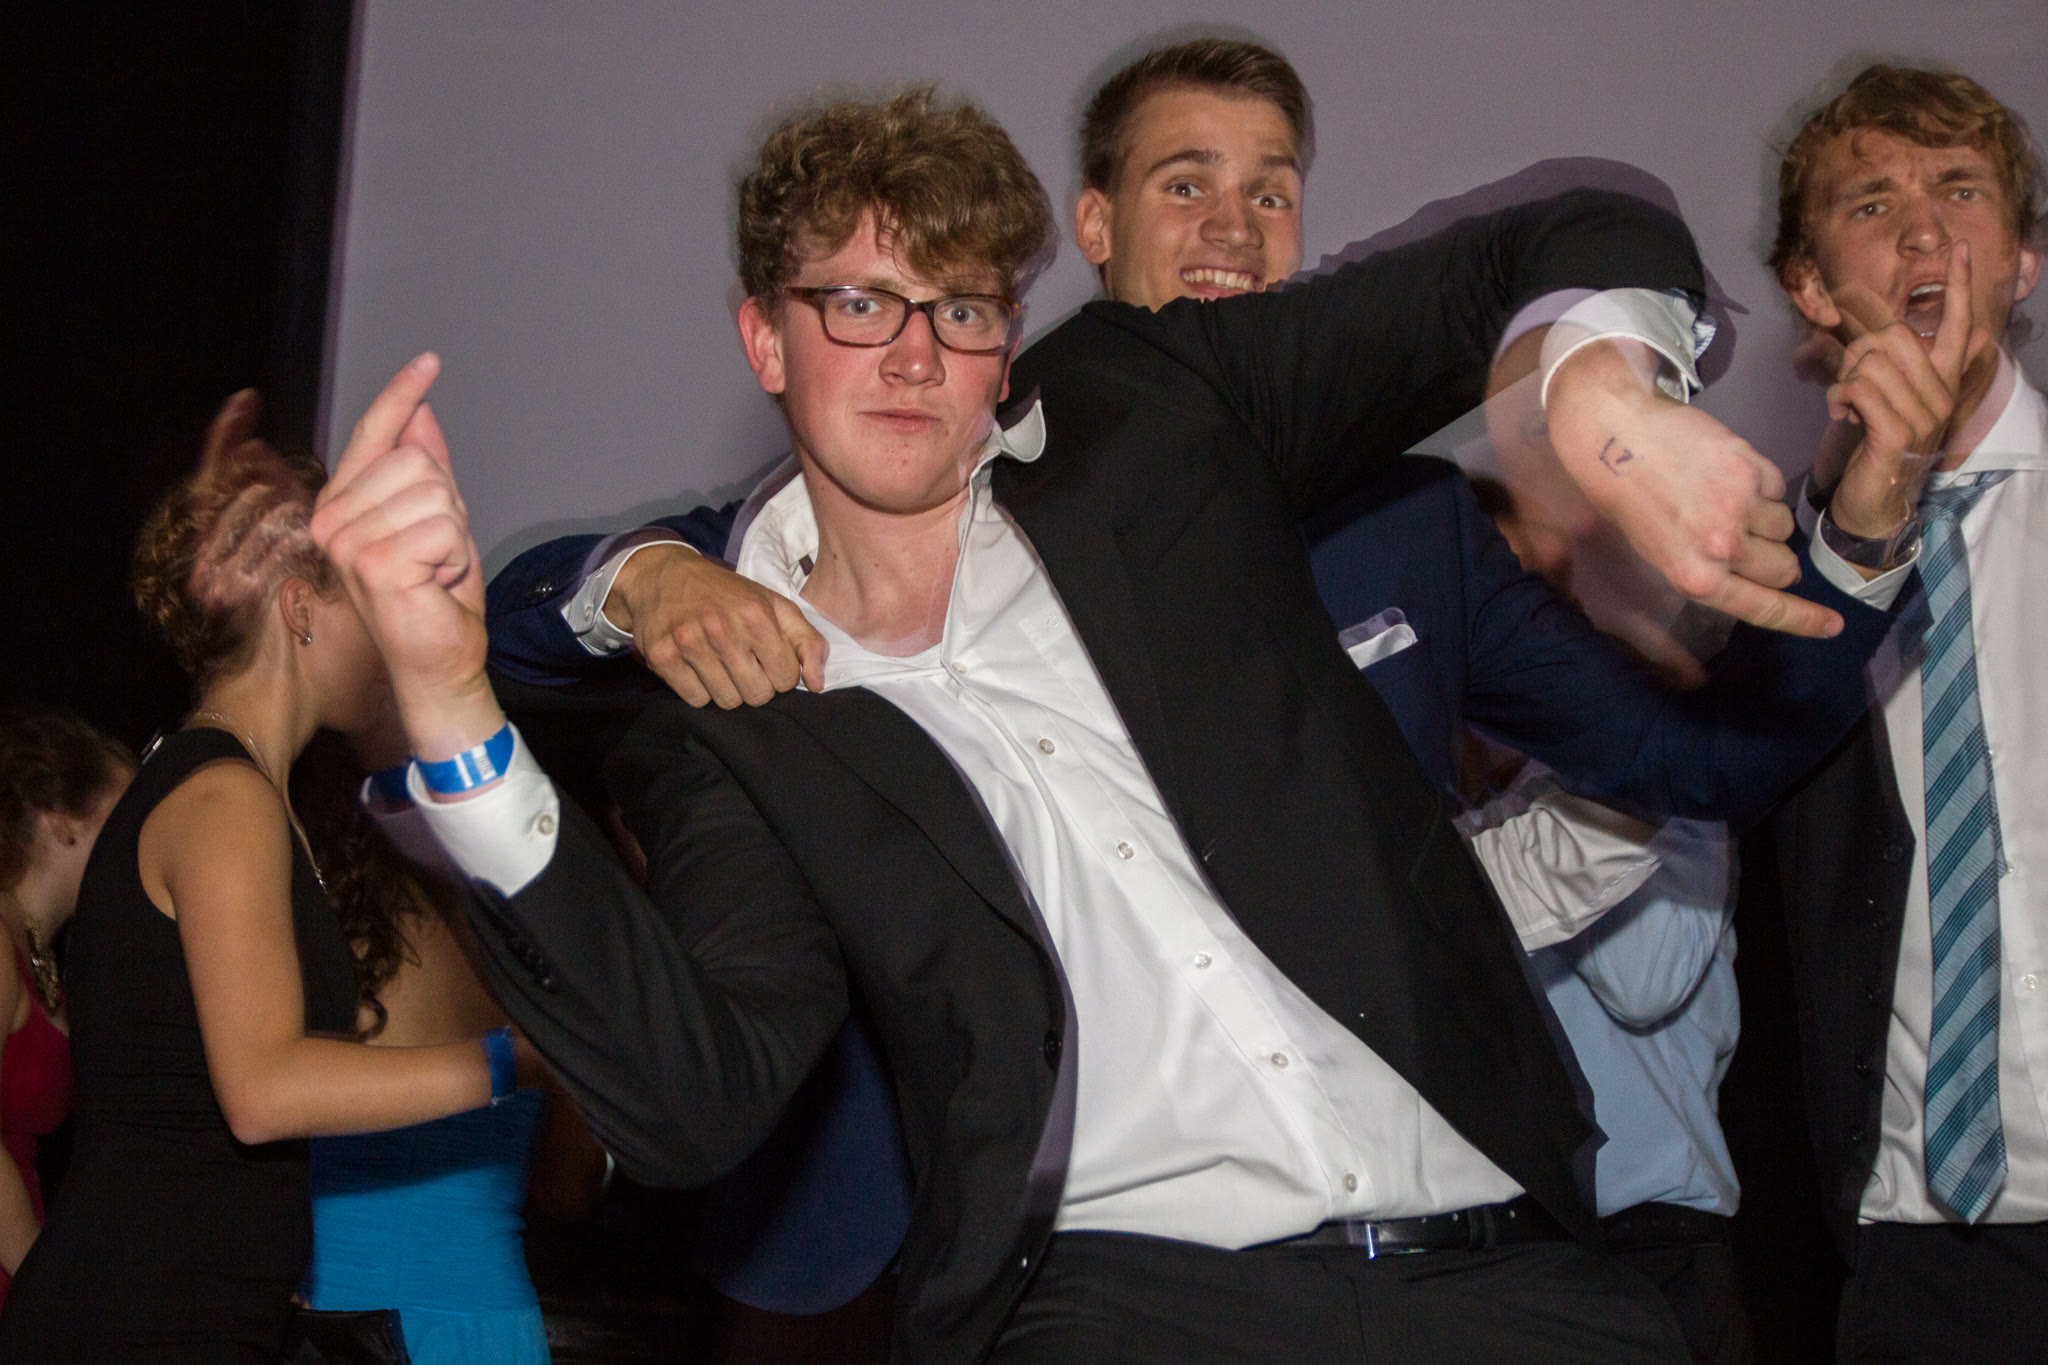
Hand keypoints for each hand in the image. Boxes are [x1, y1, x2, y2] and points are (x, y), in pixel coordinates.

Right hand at [310, 353, 503, 762]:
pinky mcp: (371, 561)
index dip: (401, 395)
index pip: (373, 434)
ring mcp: (345, 539)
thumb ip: (425, 468)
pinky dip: (454, 558)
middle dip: (447, 508)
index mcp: (343, 503)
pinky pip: (444, 528)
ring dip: (453, 536)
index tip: (429, 361)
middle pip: (418, 462)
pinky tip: (433, 583)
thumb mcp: (438, 520)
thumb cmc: (435, 597)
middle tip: (436, 554)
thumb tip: (421, 413)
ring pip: (435, 492)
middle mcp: (332, 517)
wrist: (439, 658)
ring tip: (434, 570)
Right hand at [605, 544, 826, 707]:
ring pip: (727, 701)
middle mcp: (722, 629)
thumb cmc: (728, 594)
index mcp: (756, 615)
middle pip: (758, 695)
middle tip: (744, 665)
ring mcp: (689, 643)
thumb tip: (817, 684)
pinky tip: (697, 667)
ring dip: (728, 690)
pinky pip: (695, 699)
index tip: (768, 659)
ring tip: (720, 664)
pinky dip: (699, 690)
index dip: (781, 673)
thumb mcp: (774, 605)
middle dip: (757, 685)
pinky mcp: (662, 656)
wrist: (665, 575)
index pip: (786, 678)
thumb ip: (807, 641)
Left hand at [1547, 340, 1832, 636]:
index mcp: (1695, 577)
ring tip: (1723, 499)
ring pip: (1785, 527)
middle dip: (1775, 559)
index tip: (1833, 624)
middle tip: (1745, 539)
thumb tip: (1761, 579)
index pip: (1764, 607)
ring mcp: (1740, 507)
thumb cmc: (1629, 499)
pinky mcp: (1751, 469)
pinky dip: (1760, 484)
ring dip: (1766, 518)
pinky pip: (1778, 489)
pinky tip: (1723, 473)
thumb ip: (1708, 572)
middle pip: (1784, 569)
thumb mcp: (1658, 553)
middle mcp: (1721, 548)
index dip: (1803, 618)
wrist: (1613, 436)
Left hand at [1824, 242, 1993, 540]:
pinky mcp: (1897, 434)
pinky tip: (1841, 415)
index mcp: (1943, 381)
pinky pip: (1861, 389)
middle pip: (1894, 337)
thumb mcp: (1887, 399)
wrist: (1874, 502)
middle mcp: (1940, 394)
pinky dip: (1840, 398)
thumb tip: (1886, 329)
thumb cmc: (1875, 444)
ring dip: (1844, 379)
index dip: (1960, 287)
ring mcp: (1923, 415)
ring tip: (1845, 404)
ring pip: (1871, 362)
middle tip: (1848, 381)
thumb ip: (1892, 365)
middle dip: (1857, 352)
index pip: (1960, 325)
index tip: (1961, 249)